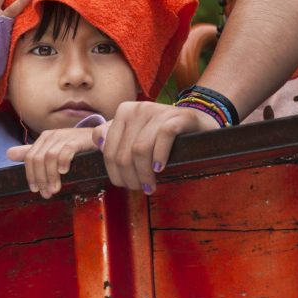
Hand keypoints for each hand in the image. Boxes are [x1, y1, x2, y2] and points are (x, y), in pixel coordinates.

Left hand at [7, 127, 97, 198]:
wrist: (100, 136)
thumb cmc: (76, 145)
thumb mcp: (53, 148)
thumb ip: (32, 152)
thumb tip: (8, 154)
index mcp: (44, 138)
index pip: (30, 158)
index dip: (31, 175)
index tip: (35, 190)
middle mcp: (52, 136)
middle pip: (38, 159)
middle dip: (40, 179)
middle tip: (47, 193)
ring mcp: (64, 137)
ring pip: (49, 157)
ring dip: (51, 176)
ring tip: (56, 189)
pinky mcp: (77, 140)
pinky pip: (65, 152)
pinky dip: (63, 163)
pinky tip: (65, 172)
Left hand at [93, 102, 220, 194]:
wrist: (198, 122)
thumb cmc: (163, 133)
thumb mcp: (137, 133)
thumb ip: (115, 137)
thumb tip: (98, 143)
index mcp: (124, 112)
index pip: (108, 150)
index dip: (114, 172)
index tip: (125, 184)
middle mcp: (138, 108)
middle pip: (124, 153)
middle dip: (130, 177)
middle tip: (140, 188)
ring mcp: (158, 111)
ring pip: (140, 149)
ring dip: (144, 173)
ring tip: (150, 185)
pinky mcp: (179, 116)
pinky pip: (163, 137)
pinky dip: (159, 156)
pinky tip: (160, 168)